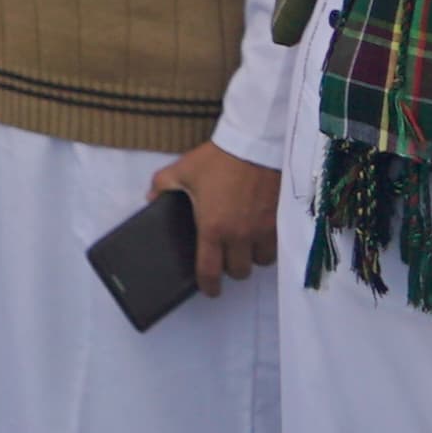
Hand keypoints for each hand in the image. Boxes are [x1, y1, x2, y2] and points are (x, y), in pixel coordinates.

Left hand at [150, 142, 279, 297]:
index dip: (208, 286)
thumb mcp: (182, 170)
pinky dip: (268, 244)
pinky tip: (260, 233)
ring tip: (244, 244)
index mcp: (213, 228)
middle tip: (225, 257)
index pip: (210, 271)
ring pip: (261, 261)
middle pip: (239, 272)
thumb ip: (162, 187)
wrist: (254, 143)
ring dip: (251, 257)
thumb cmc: (217, 159)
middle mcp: (240, 235)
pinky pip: (276, 245)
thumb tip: (150, 200)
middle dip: (231, 269)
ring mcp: (263, 230)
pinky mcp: (280, 220)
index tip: (209, 290)